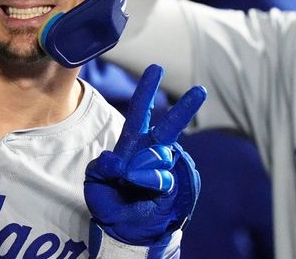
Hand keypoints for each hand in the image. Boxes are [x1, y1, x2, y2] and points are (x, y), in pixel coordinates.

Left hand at [84, 64, 206, 247]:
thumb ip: (102, 167)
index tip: (157, 68)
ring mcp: (162, 170)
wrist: (120, 228)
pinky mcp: (168, 189)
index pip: (142, 112)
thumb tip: (119, 161)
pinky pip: (159, 177)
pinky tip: (135, 182)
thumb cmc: (108, 199)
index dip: (147, 90)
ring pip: (157, 156)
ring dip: (139, 166)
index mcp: (133, 143)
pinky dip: (145, 179)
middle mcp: (151, 152)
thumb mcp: (95, 180)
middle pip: (170, 126)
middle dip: (184, 109)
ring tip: (127, 179)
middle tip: (200, 90)